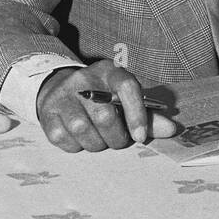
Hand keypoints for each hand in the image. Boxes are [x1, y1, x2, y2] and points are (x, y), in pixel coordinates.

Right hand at [36, 59, 176, 152]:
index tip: (140, 136)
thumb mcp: (124, 99)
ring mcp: (63, 95)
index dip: (137, 114)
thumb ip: (147, 115)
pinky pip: (64, 140)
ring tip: (98, 139)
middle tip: (117, 139)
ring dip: (96, 144)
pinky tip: (80, 138)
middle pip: (104, 115)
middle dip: (115, 138)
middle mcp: (84, 80)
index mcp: (110, 72)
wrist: (60, 88)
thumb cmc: (100, 98)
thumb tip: (171, 130)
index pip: (127, 87)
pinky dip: (76, 146)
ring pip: (83, 130)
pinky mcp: (47, 113)